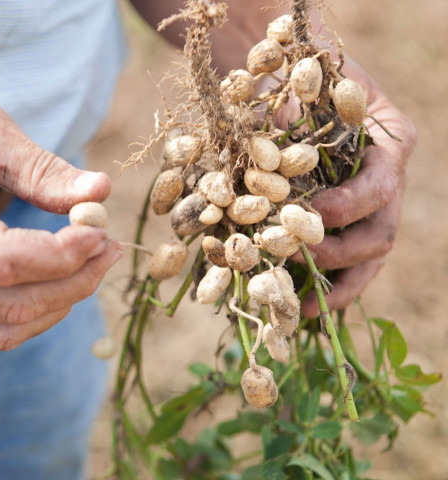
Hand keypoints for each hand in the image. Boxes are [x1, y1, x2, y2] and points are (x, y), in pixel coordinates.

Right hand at [0, 98, 121, 349]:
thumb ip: (40, 169)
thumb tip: (100, 191)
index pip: (6, 261)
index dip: (63, 254)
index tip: (101, 233)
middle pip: (16, 301)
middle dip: (78, 277)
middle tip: (111, 246)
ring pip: (13, 324)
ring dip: (67, 297)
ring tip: (97, 260)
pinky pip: (3, 329)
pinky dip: (45, 311)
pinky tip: (67, 280)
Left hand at [290, 60, 416, 316]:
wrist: (303, 81)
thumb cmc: (305, 79)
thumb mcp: (303, 83)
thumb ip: (292, 115)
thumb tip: (265, 153)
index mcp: (390, 143)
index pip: (381, 184)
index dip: (350, 205)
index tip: (314, 213)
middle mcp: (389, 181)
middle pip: (381, 232)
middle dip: (340, 251)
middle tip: (300, 257)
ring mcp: (373, 209)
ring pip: (369, 259)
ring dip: (337, 285)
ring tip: (302, 307)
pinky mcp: (352, 227)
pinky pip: (351, 267)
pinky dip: (329, 289)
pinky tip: (303, 308)